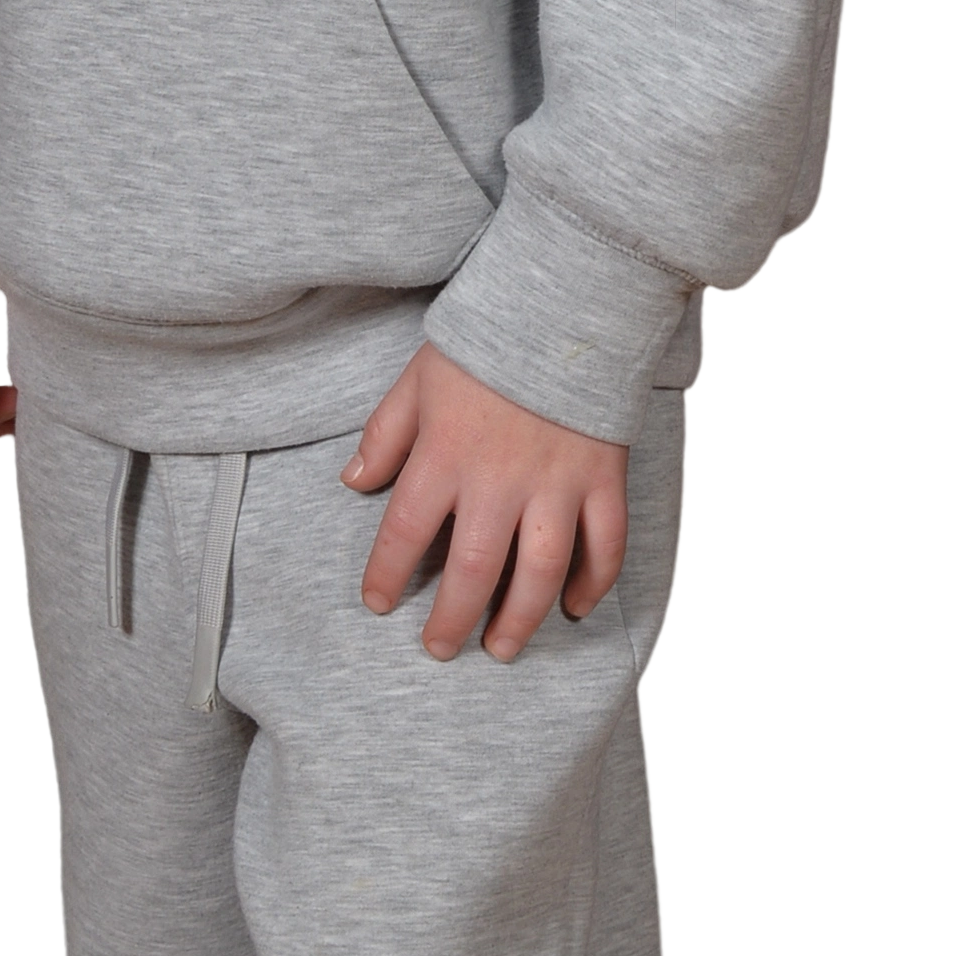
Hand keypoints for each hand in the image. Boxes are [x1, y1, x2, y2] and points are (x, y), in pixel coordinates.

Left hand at [341, 339, 627, 661]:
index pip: (404, 532)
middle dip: (452, 620)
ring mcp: (556, 483)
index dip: (386, 576)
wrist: (563, 306)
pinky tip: (573, 607)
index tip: (378, 603)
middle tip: (439, 648)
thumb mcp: (418, 380)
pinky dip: (593, 583)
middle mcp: (498, 479)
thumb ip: (385, 434)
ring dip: (518, 620)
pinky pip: (603, 544)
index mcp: (445, 454)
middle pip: (471, 570)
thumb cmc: (485, 345)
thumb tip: (352, 481)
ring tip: (501, 648)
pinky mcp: (601, 478)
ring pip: (538, 572)